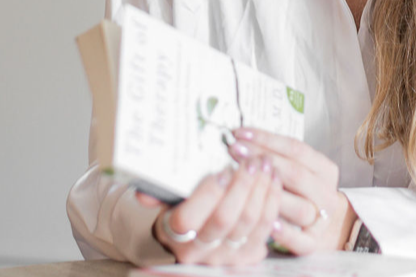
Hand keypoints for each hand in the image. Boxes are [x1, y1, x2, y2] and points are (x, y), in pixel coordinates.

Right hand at [136, 156, 281, 265]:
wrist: (192, 239)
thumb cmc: (181, 209)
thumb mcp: (166, 200)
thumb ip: (157, 193)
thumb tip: (142, 193)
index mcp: (175, 235)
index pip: (188, 219)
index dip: (207, 195)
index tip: (221, 171)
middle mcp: (201, 250)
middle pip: (225, 219)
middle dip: (242, 186)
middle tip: (252, 161)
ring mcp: (227, 254)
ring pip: (249, 222)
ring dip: (261, 189)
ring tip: (266, 163)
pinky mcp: (249, 253)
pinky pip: (266, 227)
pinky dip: (272, 200)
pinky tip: (273, 178)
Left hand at [228, 128, 356, 254]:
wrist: (329, 226)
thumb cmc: (303, 192)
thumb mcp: (299, 169)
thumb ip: (276, 156)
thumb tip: (241, 140)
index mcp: (324, 169)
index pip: (295, 148)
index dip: (266, 139)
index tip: (239, 133)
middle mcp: (326, 192)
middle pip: (295, 174)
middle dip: (263, 160)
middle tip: (235, 150)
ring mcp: (322, 219)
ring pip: (300, 208)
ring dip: (272, 196)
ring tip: (247, 184)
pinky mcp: (315, 243)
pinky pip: (300, 241)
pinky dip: (285, 234)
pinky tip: (267, 223)